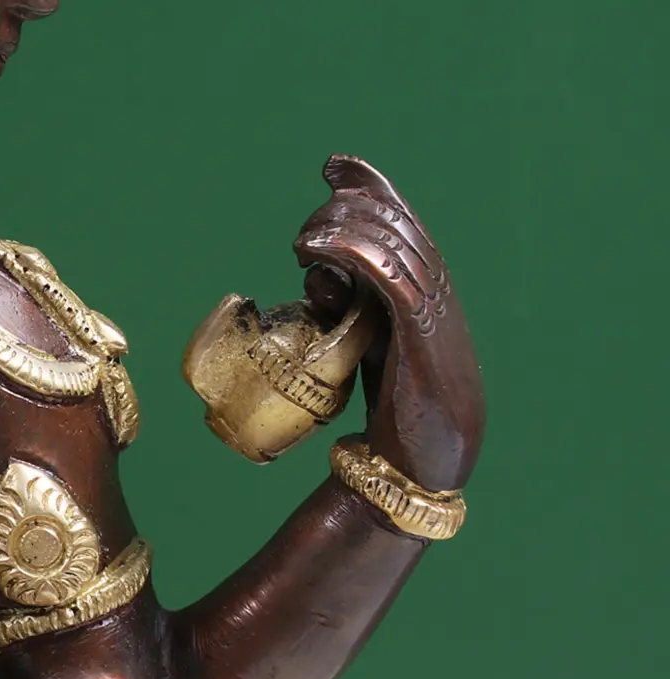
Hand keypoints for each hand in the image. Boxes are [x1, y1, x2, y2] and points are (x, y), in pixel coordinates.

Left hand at [295, 155, 484, 493]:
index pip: (399, 215)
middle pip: (390, 219)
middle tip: (307, 230)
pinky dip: (352, 250)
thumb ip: (344, 304)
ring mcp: (429, 302)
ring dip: (340, 228)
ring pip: (386, 238)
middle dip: (345, 208)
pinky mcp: (416, 326)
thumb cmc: (393, 402)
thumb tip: (313, 273)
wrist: (424, 455)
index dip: (368, 183)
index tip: (332, 167)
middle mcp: (432, 282)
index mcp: (423, 282)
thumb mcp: (364, 340)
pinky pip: (387, 271)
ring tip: (303, 242)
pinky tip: (317, 249)